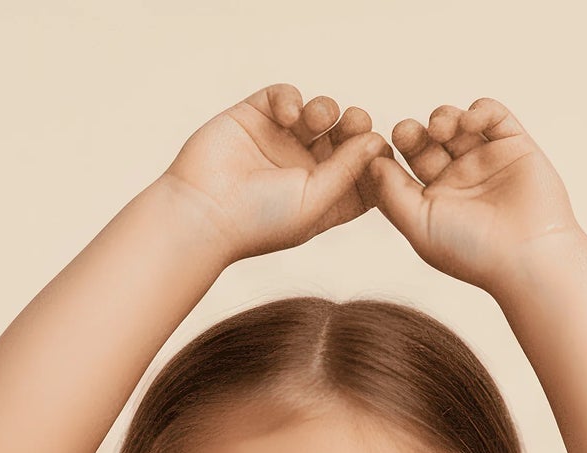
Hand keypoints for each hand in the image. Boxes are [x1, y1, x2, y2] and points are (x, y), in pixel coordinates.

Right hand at [163, 84, 387, 261]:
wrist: (202, 211)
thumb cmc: (258, 221)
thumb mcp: (314, 202)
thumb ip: (348, 171)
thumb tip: (377, 140)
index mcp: (323, 198)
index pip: (361, 175)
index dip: (376, 162)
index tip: (383, 155)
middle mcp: (304, 170)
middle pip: (346, 139)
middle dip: (356, 127)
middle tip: (356, 122)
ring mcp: (281, 142)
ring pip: (320, 113)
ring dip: (326, 110)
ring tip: (315, 121)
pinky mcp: (256, 117)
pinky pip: (285, 96)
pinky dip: (292, 98)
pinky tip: (288, 115)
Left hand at [366, 97, 580, 293]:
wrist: (528, 256)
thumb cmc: (472, 251)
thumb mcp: (419, 226)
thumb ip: (391, 194)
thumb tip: (371, 162)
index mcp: (433, 201)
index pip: (404, 167)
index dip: (392, 152)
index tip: (383, 147)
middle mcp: (458, 180)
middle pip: (427, 141)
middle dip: (414, 132)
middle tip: (407, 132)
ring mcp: (486, 161)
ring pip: (457, 123)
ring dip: (444, 118)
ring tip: (442, 130)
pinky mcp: (514, 146)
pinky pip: (493, 114)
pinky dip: (479, 110)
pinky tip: (471, 122)